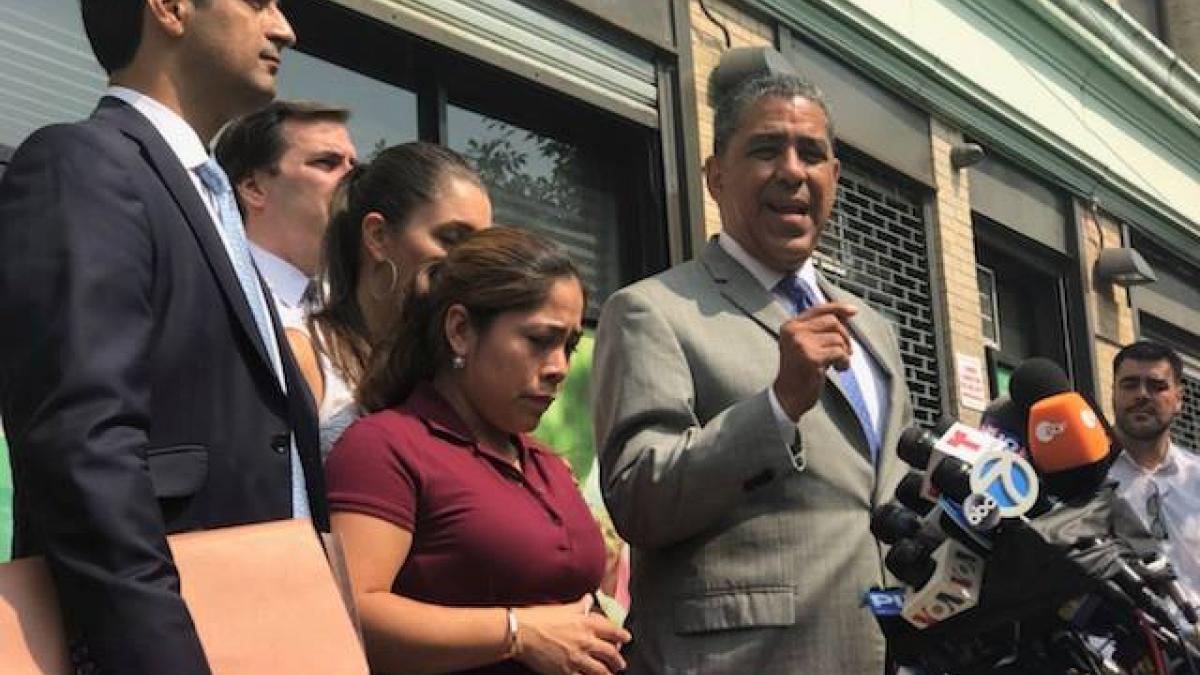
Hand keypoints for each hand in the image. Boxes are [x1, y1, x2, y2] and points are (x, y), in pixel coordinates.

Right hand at [515, 595, 631, 674]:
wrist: (522, 633)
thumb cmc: (539, 618)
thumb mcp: (563, 607)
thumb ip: (580, 605)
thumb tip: (589, 599)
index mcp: (587, 623)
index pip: (612, 630)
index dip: (622, 636)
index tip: (626, 639)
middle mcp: (586, 641)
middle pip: (610, 653)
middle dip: (618, 660)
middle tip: (620, 664)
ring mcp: (578, 658)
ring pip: (601, 670)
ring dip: (608, 673)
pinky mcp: (567, 672)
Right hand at [774, 302, 856, 420]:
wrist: (788, 396)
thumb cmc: (800, 372)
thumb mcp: (805, 345)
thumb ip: (819, 330)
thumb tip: (845, 315)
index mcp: (790, 326)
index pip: (818, 309)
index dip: (838, 308)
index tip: (853, 311)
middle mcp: (794, 332)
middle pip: (832, 322)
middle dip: (845, 336)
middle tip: (845, 352)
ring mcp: (801, 344)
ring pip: (838, 338)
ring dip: (844, 352)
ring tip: (838, 364)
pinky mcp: (811, 357)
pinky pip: (839, 352)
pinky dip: (844, 362)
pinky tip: (839, 369)